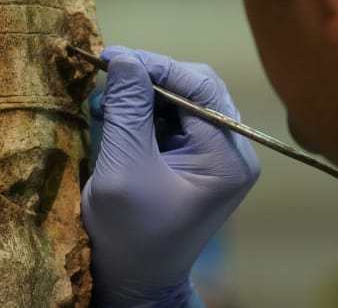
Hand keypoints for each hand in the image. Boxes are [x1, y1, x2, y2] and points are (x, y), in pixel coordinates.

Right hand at [81, 46, 259, 306]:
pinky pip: (173, 118)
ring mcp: (216, 154)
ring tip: (105, 101)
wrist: (136, 281)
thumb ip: (128, 109)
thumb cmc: (129, 236)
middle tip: (106, 76)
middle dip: (149, 78)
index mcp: (228, 157)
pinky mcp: (196, 158)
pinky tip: (116, 115)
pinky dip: (143, 111)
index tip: (111, 57)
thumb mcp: (124, 169)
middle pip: (195, 87)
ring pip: (182, 99)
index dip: (156, 65)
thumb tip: (124, 56)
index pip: (200, 87)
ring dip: (142, 94)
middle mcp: (232, 150)